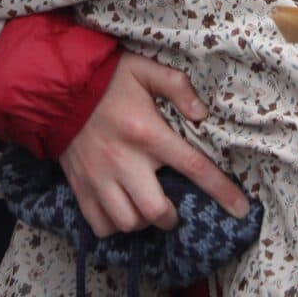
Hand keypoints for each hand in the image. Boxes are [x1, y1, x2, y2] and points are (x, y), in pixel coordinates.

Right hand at [58, 51, 248, 236]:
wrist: (57, 89)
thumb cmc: (107, 80)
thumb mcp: (146, 70)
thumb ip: (178, 86)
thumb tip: (202, 113)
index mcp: (147, 132)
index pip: (193, 167)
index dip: (221, 190)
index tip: (241, 208)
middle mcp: (124, 161)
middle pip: (157, 211)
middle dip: (173, 216)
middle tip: (175, 206)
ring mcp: (99, 179)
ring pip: (129, 223)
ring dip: (144, 222)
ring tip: (148, 208)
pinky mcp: (81, 188)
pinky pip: (100, 225)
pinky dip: (115, 226)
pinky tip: (123, 211)